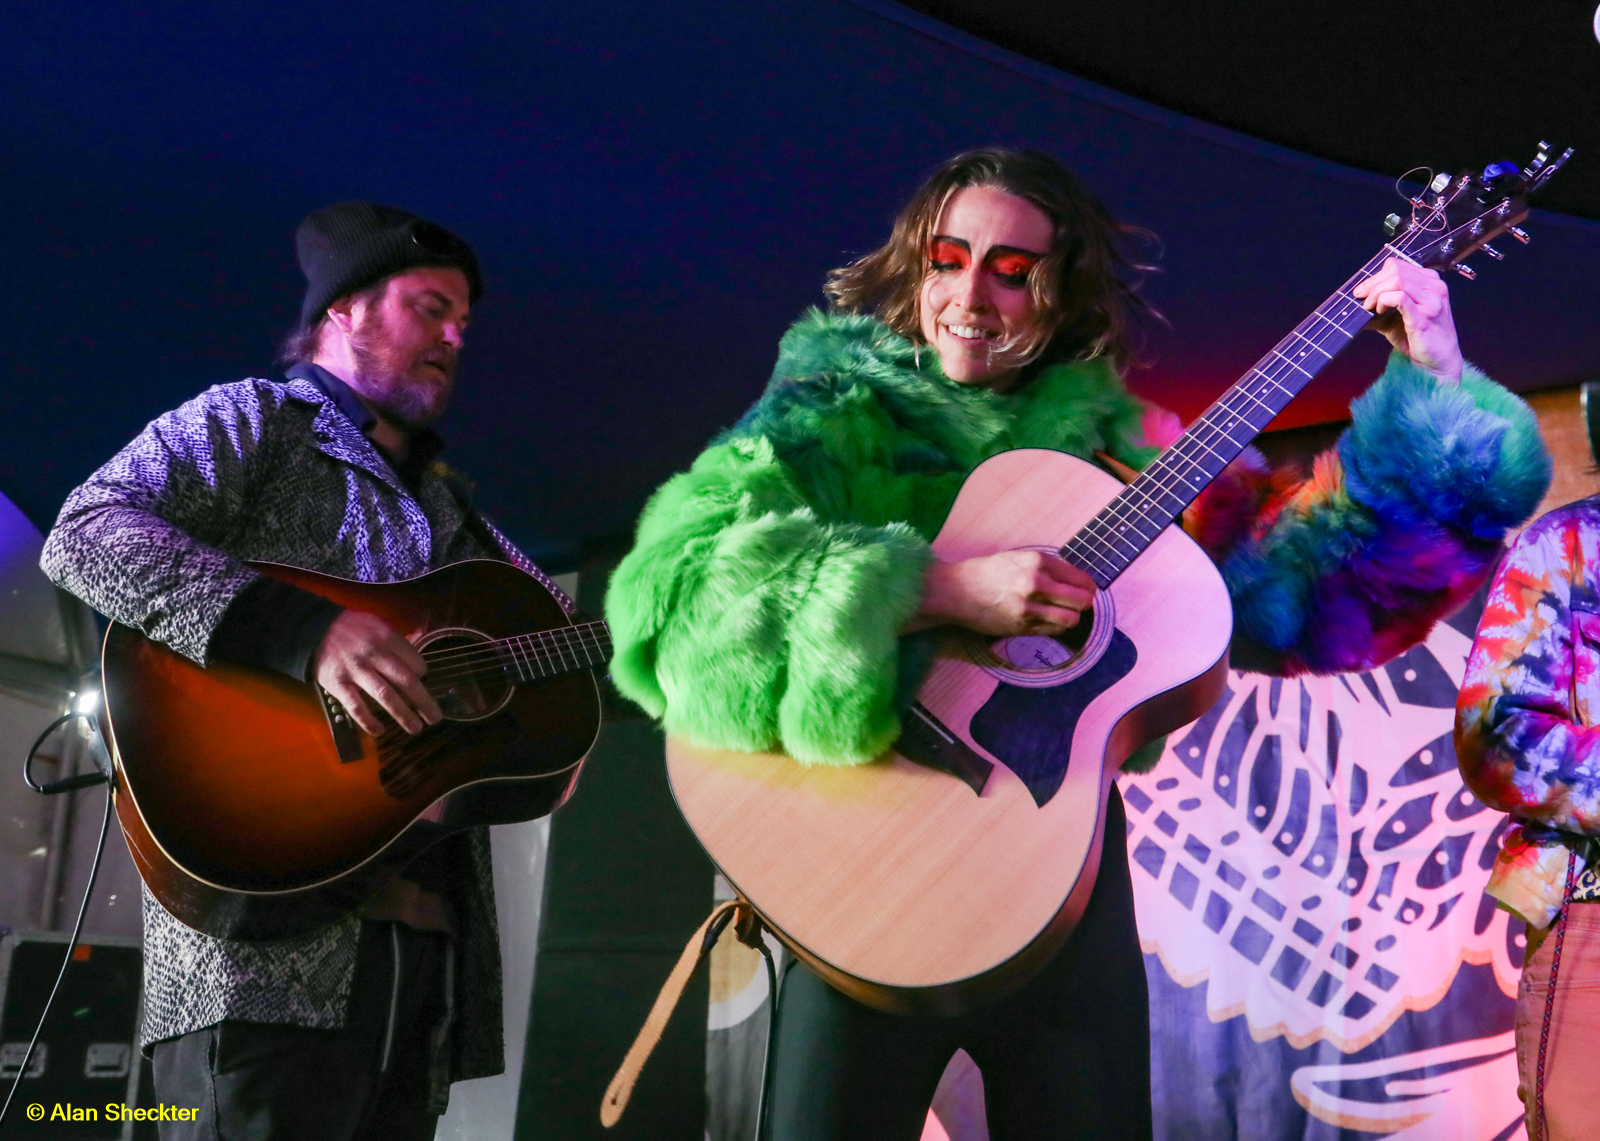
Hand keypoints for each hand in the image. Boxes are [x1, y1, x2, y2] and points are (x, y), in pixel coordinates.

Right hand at [311, 610, 441, 735]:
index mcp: (386, 637)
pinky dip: (369, 722)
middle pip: (405, 681)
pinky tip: (379, 731)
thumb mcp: (377, 624)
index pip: (414, 660)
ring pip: (385, 696)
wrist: (312, 630)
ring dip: (403, 715)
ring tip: (416, 728)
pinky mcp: (338, 685)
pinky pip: (356, 707)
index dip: (423, 673)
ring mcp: (355, 671)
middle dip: (423, 702)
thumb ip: (399, 637)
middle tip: (434, 718)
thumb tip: (422, 637)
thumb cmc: (351, 629)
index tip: (423, 682)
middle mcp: (374, 654)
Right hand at [907, 550, 1095, 636]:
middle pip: (1081, 600)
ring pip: (1070, 619)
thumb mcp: (1018, 558)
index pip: (1080, 578)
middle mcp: (1036, 583)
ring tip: (1064, 614)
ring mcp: (1029, 607)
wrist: (956, 591)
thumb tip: (1075, 581)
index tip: (1087, 590)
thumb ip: (1046, 568)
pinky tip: (1046, 620)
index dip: (1088, 586)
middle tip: (1080, 604)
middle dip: (1084, 603)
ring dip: (1071, 618)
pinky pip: (1052, 631)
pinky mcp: (1021, 626)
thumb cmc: (987, 572)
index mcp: (1037, 561)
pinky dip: (1055, 627)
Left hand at [1351, 257, 1462, 382]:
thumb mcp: (1394, 317)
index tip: (1362, 291)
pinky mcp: (1425, 315)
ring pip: (1397, 281)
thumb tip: (1352, 302)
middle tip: (1361, 299)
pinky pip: (1400, 297)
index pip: (1397, 265)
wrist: (1436, 362)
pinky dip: (1384, 300)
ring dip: (1376, 293)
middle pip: (1395, 271)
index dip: (1375, 276)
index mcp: (1430, 282)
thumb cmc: (1417, 338)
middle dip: (1372, 284)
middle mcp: (1434, 287)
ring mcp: (1432, 300)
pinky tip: (1379, 311)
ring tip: (1370, 307)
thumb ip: (1378, 305)